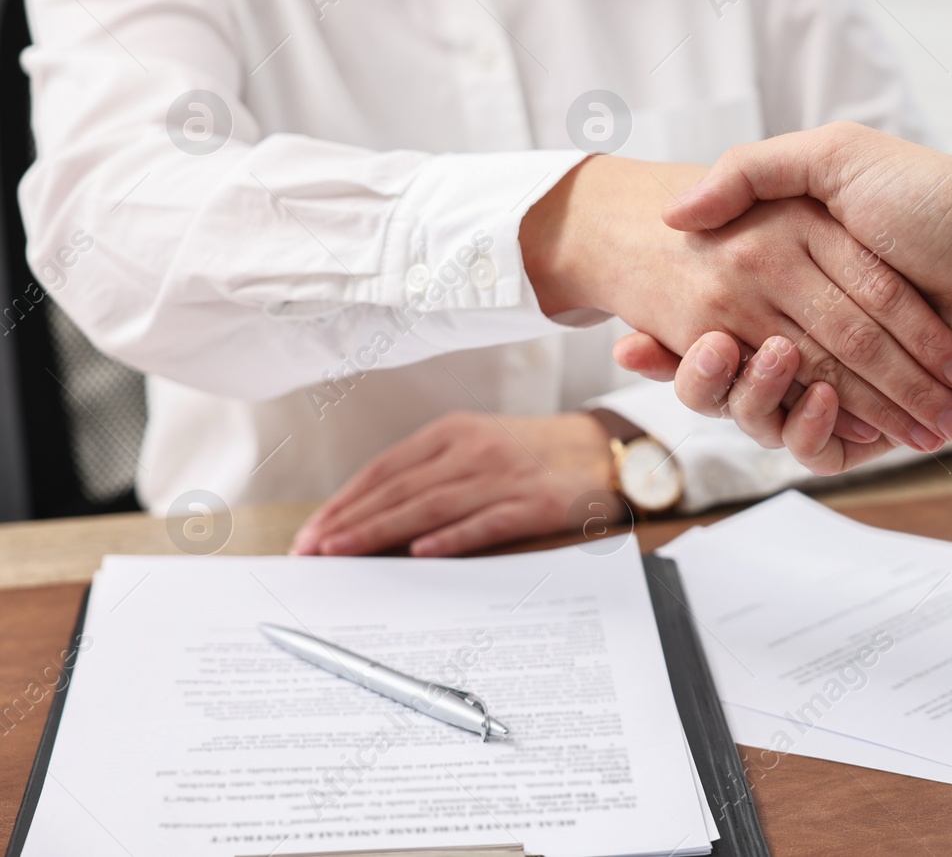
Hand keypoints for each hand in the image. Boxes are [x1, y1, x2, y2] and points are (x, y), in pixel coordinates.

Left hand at [289, 411, 619, 555]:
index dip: (343, 501)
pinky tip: (421, 553)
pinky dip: (452, 538)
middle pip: (399, 489)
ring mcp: (503, 477)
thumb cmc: (534, 455)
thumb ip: (430, 473)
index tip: (311, 531)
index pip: (384, 470)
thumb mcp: (477, 448)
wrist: (605, 452)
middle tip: (311, 551)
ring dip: (380, 531)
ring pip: (430, 506)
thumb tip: (372, 514)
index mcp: (453, 433)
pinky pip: (486, 522)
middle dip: (349, 521)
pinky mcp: (534, 504)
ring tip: (343, 554)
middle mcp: (473, 451)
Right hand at [521, 155, 951, 459]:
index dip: (675, 326)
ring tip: (763, 369)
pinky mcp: (886, 424)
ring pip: (771, 414)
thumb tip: (675, 207)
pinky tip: (814, 401)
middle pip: (736, 370)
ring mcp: (854, 380)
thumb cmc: (946, 204)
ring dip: (754, 401)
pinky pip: (827, 449)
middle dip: (700, 370)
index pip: (720, 311)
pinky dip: (812, 433)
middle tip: (688, 350)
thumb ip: (754, 171)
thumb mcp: (842, 157)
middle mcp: (823, 327)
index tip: (635, 329)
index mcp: (805, 272)